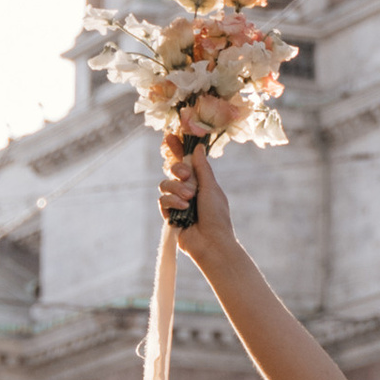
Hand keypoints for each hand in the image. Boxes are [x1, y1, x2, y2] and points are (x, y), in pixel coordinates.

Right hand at [160, 134, 234, 266]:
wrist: (212, 243)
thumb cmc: (217, 216)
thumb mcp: (211, 188)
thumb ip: (202, 168)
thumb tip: (198, 147)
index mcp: (200, 182)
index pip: (186, 161)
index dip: (177, 148)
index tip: (170, 136)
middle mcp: (187, 190)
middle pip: (172, 169)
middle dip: (177, 169)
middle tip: (186, 175)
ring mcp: (177, 202)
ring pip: (164, 184)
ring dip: (176, 188)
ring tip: (189, 199)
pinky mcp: (169, 215)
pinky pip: (162, 200)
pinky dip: (172, 202)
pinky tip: (183, 209)